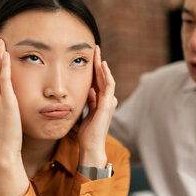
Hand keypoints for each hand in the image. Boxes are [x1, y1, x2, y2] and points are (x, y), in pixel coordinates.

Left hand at [78, 46, 116, 167]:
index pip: (99, 81)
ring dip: (102, 65)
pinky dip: (106, 75)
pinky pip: (108, 86)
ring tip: (97, 53)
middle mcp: (108, 100)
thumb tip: (89, 90)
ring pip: (107, 79)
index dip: (95, 68)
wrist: (91, 146)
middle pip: (104, 77)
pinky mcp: (107, 105)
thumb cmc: (88, 133)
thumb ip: (89, 101)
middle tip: (94, 48)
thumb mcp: (87, 113)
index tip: (90, 56)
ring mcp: (109, 102)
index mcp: (102, 101)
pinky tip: (102, 66)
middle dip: (99, 62)